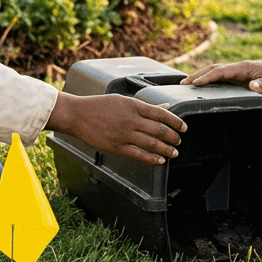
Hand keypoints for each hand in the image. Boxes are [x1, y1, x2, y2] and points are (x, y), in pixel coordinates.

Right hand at [45, 92, 186, 164]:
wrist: (77, 115)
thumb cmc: (99, 105)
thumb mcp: (123, 100)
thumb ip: (145, 106)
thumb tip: (165, 108)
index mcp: (133, 106)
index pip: (161, 114)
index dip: (176, 121)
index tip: (184, 127)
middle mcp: (131, 120)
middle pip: (159, 130)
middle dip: (173, 137)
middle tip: (179, 141)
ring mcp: (124, 135)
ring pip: (152, 144)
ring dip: (166, 149)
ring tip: (174, 152)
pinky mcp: (117, 147)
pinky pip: (139, 155)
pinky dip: (151, 159)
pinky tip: (160, 161)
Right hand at [181, 52, 261, 94]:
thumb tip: (253, 87)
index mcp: (243, 67)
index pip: (221, 71)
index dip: (207, 77)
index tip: (195, 83)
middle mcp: (237, 68)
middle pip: (213, 69)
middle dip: (197, 75)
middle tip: (182, 83)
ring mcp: (237, 72)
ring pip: (214, 72)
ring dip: (200, 76)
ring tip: (186, 84)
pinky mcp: (238, 77)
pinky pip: (220, 77)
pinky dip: (209, 80)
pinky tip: (202, 86)